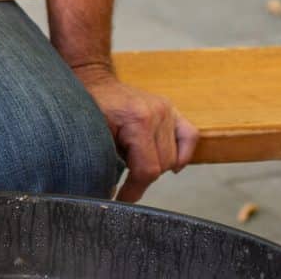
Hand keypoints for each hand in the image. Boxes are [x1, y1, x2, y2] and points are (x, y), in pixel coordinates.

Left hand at [75, 64, 199, 201]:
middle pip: (162, 165)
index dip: (134, 190)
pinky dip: (183, 153)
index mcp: (137, 120)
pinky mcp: (171, 108)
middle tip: (124, 177)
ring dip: (157, 165)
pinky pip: (190, 136)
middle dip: (142, 177)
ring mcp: (167, 109)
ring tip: (136, 161)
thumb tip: (110, 193)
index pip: (148, 169)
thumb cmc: (90, 108)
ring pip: (173, 156)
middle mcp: (158, 113)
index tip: (121, 199)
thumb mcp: (92, 136)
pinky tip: (172, 165)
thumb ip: (103, 163)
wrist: (95, 81)